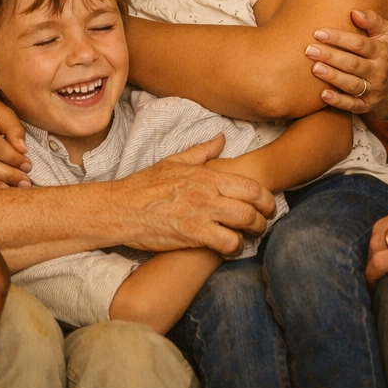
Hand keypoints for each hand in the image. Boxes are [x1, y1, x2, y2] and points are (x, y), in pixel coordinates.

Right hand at [112, 135, 277, 256]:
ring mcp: (201, 213)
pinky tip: (230, 249)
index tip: (267, 205)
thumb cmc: (144, 186)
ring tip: (250, 237)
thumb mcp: (173, 162)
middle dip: (265, 217)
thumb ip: (201, 152)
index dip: (265, 197)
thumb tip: (221, 139)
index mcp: (206, 175)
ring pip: (245, 223)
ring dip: (253, 233)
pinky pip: (226, 242)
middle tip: (264, 223)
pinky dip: (234, 248)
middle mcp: (207, 192)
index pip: (249, 185)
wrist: (120, 209)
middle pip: (253, 204)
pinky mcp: (192, 234)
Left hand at [305, 9, 387, 115]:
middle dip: (331, 56)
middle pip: (353, 64)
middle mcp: (379, 72)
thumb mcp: (386, 34)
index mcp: (382, 52)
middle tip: (309, 50)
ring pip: (352, 85)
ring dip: (332, 77)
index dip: (339, 38)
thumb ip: (372, 20)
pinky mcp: (366, 106)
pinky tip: (323, 94)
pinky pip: (352, 105)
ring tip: (315, 68)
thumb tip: (354, 12)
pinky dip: (338, 101)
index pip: (359, 44)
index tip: (319, 33)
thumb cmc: (385, 53)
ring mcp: (373, 90)